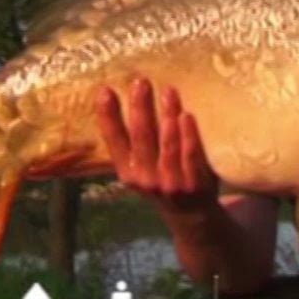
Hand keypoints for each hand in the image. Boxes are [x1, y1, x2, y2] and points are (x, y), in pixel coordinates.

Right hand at [96, 77, 218, 215]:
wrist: (192, 216)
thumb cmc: (165, 180)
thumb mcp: (143, 167)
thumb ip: (138, 141)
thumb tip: (132, 95)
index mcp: (127, 171)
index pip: (113, 140)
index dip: (108, 116)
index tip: (105, 90)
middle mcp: (144, 179)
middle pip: (141, 137)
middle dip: (140, 107)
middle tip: (141, 81)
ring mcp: (169, 183)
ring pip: (166, 144)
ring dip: (166, 115)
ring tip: (167, 91)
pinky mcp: (193, 185)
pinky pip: (190, 155)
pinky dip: (188, 135)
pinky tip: (186, 115)